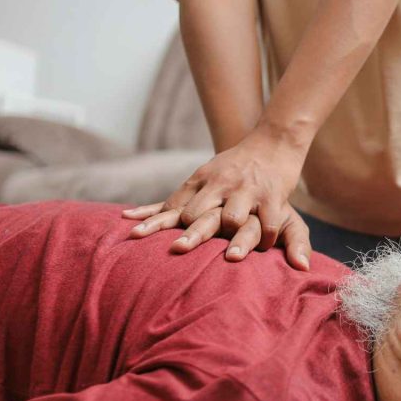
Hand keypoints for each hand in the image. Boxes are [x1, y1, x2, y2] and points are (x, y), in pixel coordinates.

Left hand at [122, 128, 311, 269]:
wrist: (273, 142)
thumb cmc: (231, 167)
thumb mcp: (201, 178)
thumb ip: (171, 203)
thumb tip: (127, 217)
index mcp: (201, 182)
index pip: (172, 206)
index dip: (154, 222)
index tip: (135, 235)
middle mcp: (220, 185)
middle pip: (198, 214)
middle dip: (190, 234)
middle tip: (178, 249)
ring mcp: (246, 191)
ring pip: (232, 218)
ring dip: (233, 239)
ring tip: (232, 257)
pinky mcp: (272, 197)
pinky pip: (268, 223)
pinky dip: (266, 238)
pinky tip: (265, 248)